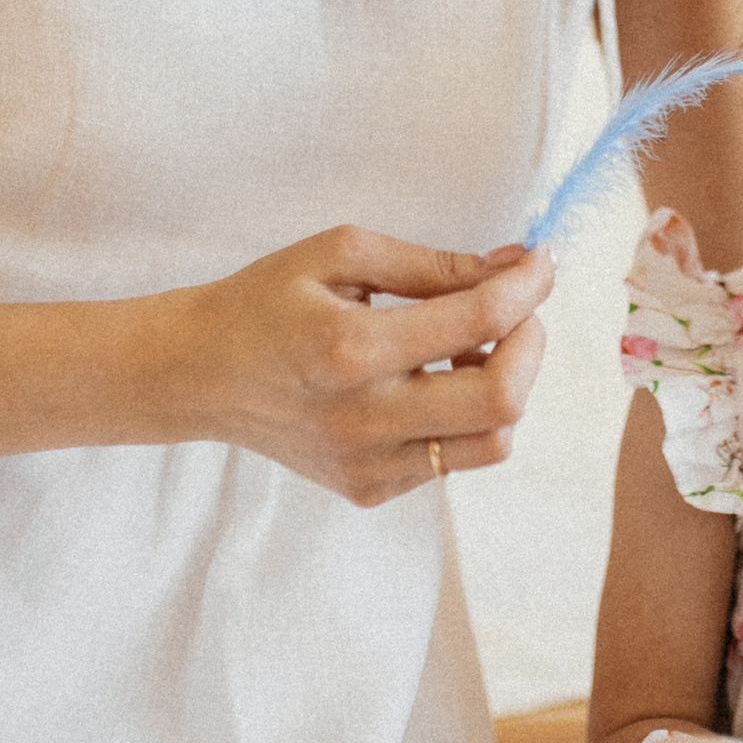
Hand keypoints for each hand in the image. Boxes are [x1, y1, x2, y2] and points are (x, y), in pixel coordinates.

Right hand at [176, 227, 552, 505]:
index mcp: (351, 348)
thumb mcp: (339, 253)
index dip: (528, 286)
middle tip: (515, 307)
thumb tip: (511, 267)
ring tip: (469, 346)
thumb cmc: (267, 301)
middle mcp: (362, 418)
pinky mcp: (369, 489)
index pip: (480, 322)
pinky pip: (454, 460)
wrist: (201, 374)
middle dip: (532, 341)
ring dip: (505, 385)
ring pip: (493, 441)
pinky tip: (431, 380)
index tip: (541, 260)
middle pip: (502, 398)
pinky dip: (463, 416)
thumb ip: (430, 263)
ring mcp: (367, 465)